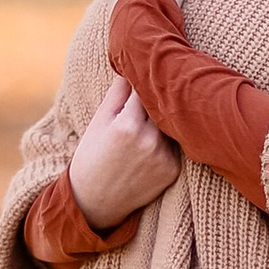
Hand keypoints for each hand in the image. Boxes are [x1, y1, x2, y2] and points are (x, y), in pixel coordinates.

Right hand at [66, 82, 180, 227]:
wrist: (95, 202)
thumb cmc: (92, 156)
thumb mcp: (98, 122)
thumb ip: (117, 93)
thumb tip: (132, 66)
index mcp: (127, 125)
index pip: (145, 89)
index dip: (144, 80)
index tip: (146, 72)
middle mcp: (149, 141)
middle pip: (162, 104)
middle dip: (158, 96)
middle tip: (156, 86)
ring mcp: (163, 158)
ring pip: (172, 123)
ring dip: (166, 117)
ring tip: (155, 113)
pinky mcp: (173, 171)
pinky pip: (176, 144)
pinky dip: (168, 139)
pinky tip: (154, 141)